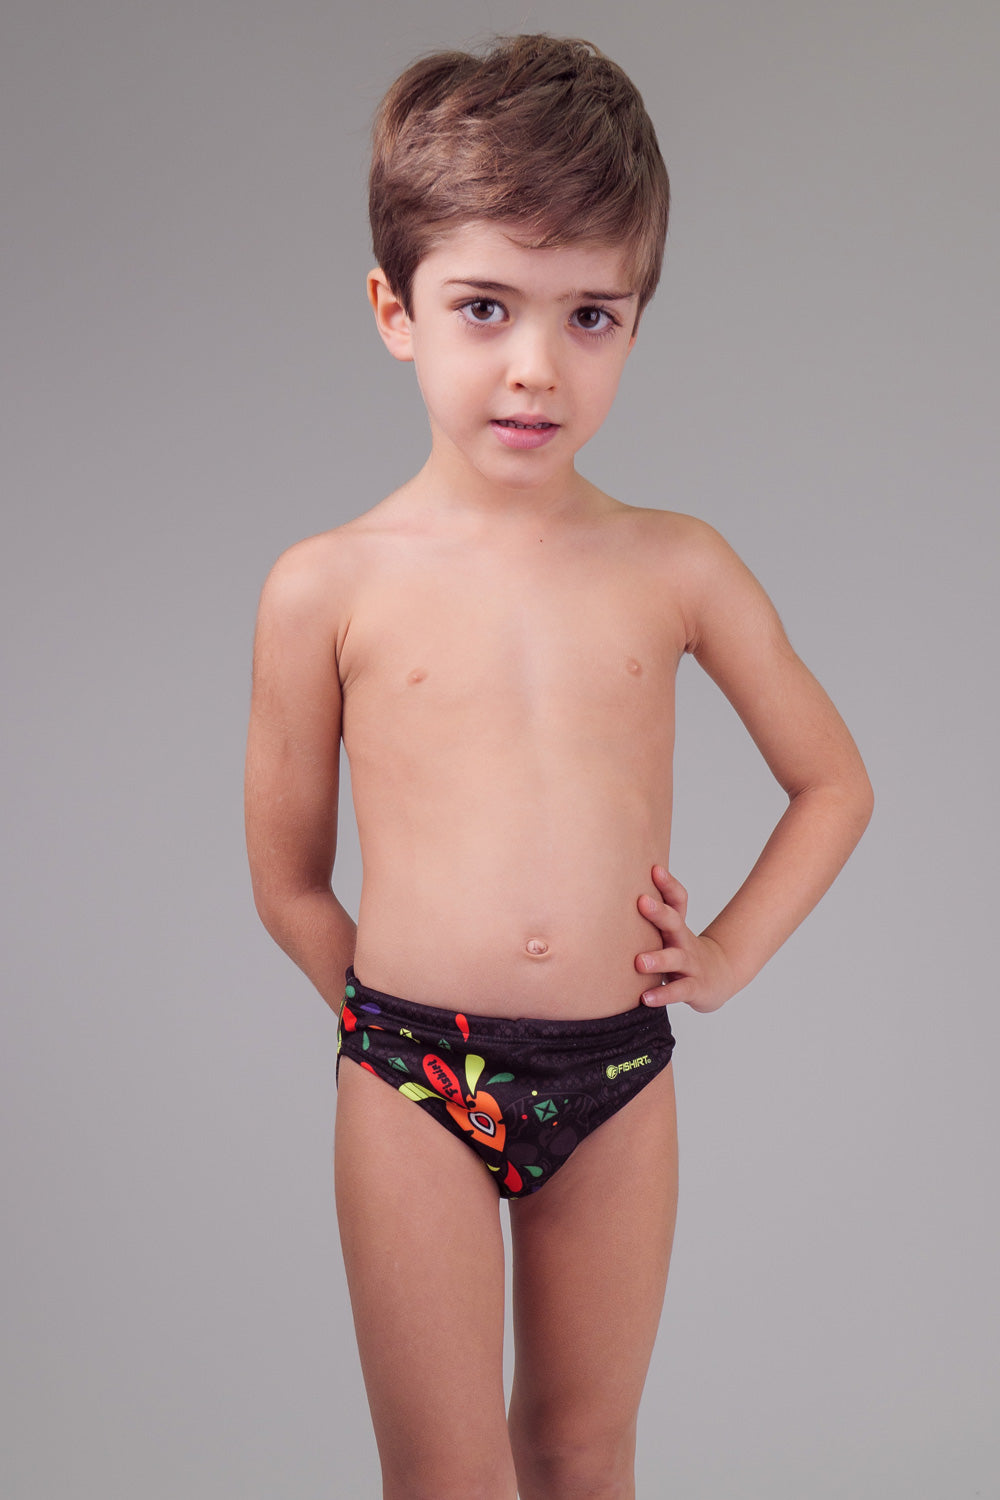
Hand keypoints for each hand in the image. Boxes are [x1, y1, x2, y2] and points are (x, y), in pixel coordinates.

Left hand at [635, 866, 734, 1011]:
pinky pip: (678, 991)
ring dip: (658, 959)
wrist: (720, 975)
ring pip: (676, 959)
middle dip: (659, 912)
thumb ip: (649, 916)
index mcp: (676, 925)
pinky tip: (646, 998)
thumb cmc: (682, 949)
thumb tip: (611, 889)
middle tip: (642, 901)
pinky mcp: (694, 987)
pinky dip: (663, 994)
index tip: (654, 869)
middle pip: (675, 922)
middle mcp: (684, 941)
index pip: (678, 899)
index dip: (668, 884)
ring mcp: (691, 964)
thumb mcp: (670, 931)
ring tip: (638, 962)